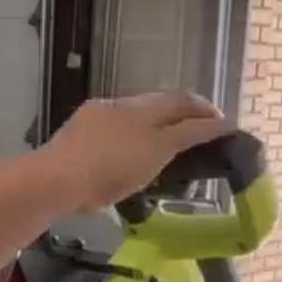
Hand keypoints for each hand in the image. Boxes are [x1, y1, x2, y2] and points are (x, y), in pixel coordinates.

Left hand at [44, 93, 225, 210]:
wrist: (56, 179)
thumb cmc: (108, 172)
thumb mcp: (154, 155)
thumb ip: (186, 135)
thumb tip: (216, 123)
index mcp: (145, 111)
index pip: (183, 106)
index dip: (207, 116)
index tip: (226, 125)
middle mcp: (123, 106)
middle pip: (161, 102)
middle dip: (185, 110)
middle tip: (204, 123)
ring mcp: (99, 116)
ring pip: (138, 112)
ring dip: (160, 117)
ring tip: (173, 131)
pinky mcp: (80, 130)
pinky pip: (117, 124)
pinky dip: (136, 129)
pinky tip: (134, 142)